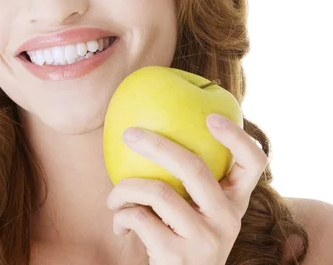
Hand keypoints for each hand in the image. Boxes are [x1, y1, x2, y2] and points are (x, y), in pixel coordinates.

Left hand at [105, 113, 267, 264]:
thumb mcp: (191, 214)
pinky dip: (121, 215)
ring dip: (124, 189)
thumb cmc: (175, 241)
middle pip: (194, 167)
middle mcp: (228, 220)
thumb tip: (149, 131)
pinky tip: (119, 226)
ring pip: (157, 191)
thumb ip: (185, 185)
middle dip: (156, 144)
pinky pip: (138, 216)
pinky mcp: (178, 255)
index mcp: (234, 203)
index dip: (237, 136)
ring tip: (113, 199)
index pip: (254, 163)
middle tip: (129, 134)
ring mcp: (206, 239)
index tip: (211, 117)